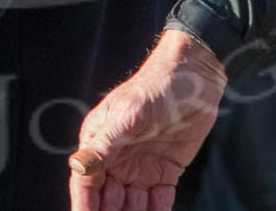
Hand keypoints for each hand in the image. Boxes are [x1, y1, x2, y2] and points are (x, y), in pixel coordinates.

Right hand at [68, 29, 228, 210]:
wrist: (197, 77)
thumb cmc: (157, 86)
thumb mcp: (128, 115)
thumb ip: (104, 145)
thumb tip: (78, 167)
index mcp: (99, 142)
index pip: (86, 184)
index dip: (84, 208)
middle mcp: (117, 159)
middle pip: (107, 202)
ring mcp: (141, 168)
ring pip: (131, 207)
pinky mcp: (165, 172)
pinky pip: (158, 204)